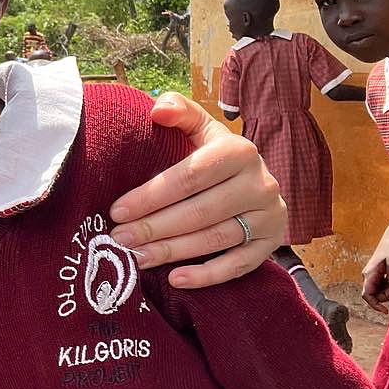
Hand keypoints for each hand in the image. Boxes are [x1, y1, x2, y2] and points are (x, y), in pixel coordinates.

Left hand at [110, 93, 285, 288]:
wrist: (255, 181)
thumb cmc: (214, 156)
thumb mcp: (200, 129)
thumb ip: (179, 112)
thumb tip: (157, 110)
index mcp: (239, 151)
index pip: (189, 176)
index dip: (151, 195)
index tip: (117, 210)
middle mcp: (260, 183)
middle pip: (199, 211)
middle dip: (154, 227)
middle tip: (119, 239)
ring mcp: (269, 216)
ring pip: (215, 238)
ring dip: (172, 251)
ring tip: (137, 257)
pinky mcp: (271, 243)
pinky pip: (238, 265)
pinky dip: (206, 275)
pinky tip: (175, 278)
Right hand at [361, 235, 388, 312]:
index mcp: (369, 274)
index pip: (367, 295)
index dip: (375, 305)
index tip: (385, 311)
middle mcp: (368, 276)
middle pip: (373, 295)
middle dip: (384, 296)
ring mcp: (372, 276)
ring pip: (377, 292)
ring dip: (386, 292)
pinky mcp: (378, 275)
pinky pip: (381, 287)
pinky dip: (388, 287)